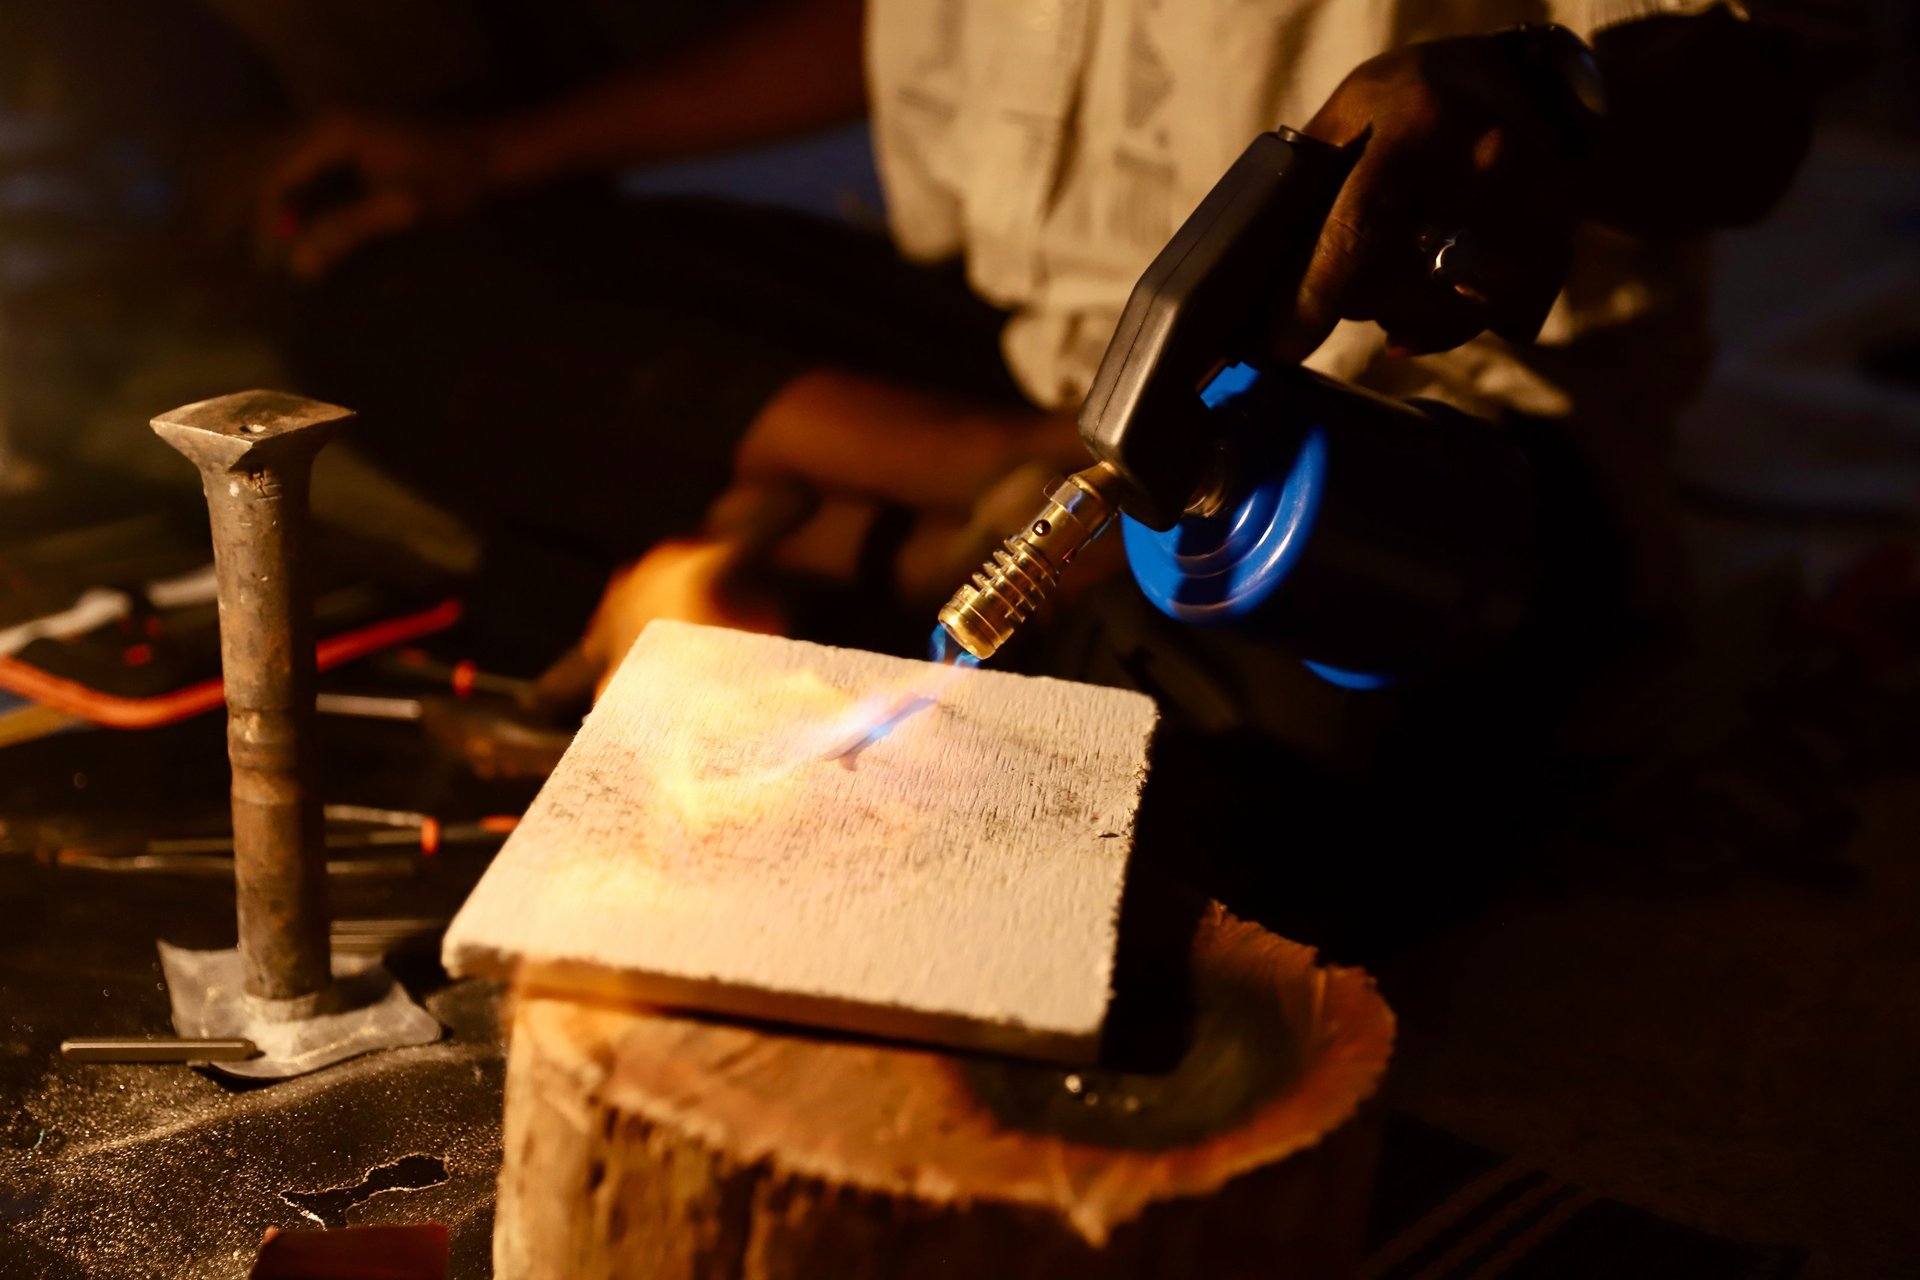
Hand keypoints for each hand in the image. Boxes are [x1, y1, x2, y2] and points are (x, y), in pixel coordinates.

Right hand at [259, 116, 492, 279]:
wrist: (490, 157)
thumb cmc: (452, 182)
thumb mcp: (401, 210)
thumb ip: (349, 232)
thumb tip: (299, 264)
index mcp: (335, 132)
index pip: (278, 180)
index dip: (269, 226)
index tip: (270, 266)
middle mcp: (328, 122)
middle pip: (276, 173)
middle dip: (268, 219)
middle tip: (266, 266)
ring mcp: (339, 128)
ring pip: (292, 174)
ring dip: (284, 212)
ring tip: (281, 254)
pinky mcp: (351, 141)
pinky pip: (311, 173)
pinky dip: (305, 203)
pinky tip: (307, 233)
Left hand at [1274, 33, 1584, 361]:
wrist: (1525, 85)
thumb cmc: (1417, 98)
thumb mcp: (1352, 109)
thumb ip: (1309, 176)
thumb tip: (1258, 269)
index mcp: (1422, 123)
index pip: (1360, 225)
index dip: (1316, 292)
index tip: (1281, 344)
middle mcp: (1488, 163)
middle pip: (1400, 281)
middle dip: (1353, 298)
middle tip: (1335, 285)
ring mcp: (1534, 209)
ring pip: (1441, 310)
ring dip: (1396, 311)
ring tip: (1386, 277)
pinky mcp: (1555, 248)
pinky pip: (1483, 320)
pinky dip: (1439, 327)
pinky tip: (1413, 316)